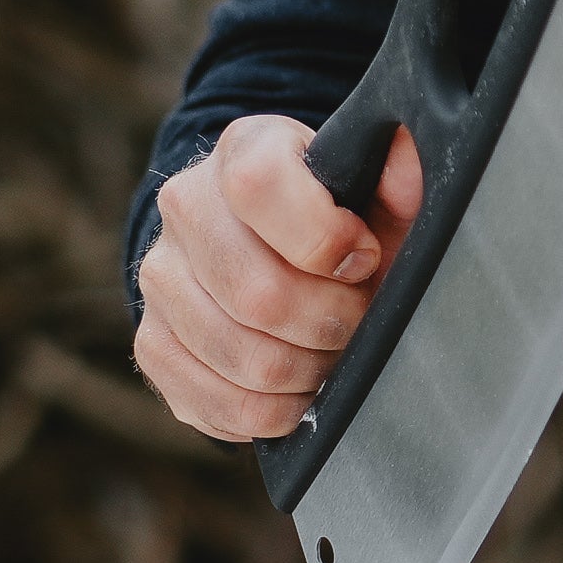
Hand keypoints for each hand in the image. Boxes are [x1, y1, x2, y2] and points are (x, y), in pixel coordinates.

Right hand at [133, 116, 424, 441]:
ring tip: (332, 353)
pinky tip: (300, 386)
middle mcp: (186, 206)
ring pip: (245, 358)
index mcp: (244, 151)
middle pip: (258, 293)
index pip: (260, 186)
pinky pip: (222, 404)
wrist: (269, 249)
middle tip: (358, 321)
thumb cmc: (338, 219)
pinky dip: (278, 411)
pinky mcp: (153, 344)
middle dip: (331, 322)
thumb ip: (401, 177)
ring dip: (309, 371)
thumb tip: (409, 172)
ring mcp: (161, 278)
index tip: (365, 259)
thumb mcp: (376, 189)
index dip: (325, 238)